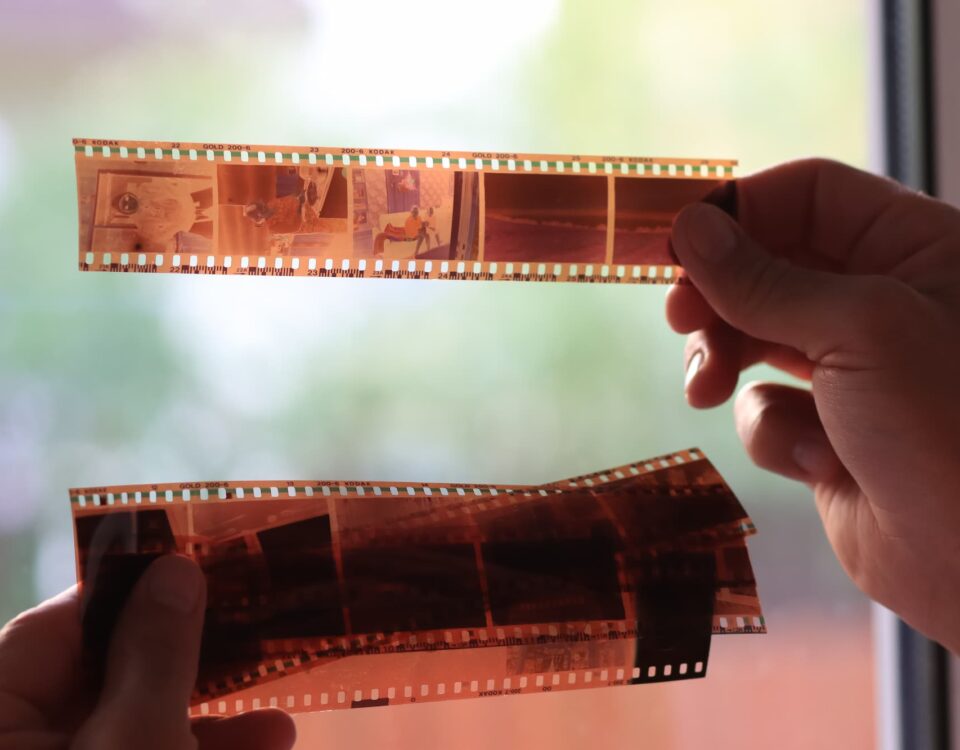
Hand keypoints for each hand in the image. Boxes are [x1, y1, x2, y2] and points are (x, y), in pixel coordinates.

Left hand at [0, 556, 296, 749]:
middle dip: (189, 660)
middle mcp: (20, 743)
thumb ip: (156, 652)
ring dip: (213, 716)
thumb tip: (175, 568)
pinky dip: (204, 748)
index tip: (195, 565)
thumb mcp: (142, 737)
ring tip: (278, 716)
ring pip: (135, 723)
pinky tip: (267, 740)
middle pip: (104, 678)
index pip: (54, 628)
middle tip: (249, 626)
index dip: (129, 592)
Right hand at [667, 159, 959, 652]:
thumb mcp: (856, 329)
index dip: (741, 210)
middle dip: (718, 295)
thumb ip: (763, 278)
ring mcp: (853, 369)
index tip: (677, 241)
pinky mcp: (827, 431)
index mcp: (917, 249)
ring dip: (721, 361)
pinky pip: (766, 407)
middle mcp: (883, 301)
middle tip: (679, 320)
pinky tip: (816, 462)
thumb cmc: (946, 429)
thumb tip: (689, 229)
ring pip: (753, 336)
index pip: (810, 196)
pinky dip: (775, 432)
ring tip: (703, 391)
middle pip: (769, 265)